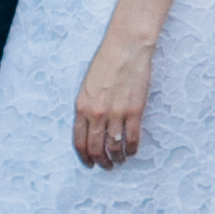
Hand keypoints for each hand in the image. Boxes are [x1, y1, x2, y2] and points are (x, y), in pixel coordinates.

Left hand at [74, 25, 155, 168]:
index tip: (90, 163)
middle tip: (106, 166)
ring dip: (117, 158)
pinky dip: (132, 149)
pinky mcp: (134, 111)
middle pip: (96, 148)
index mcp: (82, 107)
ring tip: (120, 160)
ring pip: (114, 147)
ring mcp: (116, 113)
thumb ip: (86, 107)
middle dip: (101, 161)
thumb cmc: (106, 62)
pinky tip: (132, 151)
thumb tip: (90, 128)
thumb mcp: (87, 85)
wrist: (126, 47)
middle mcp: (96, 113)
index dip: (84, 157)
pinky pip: (132, 138)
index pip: (79, 141)